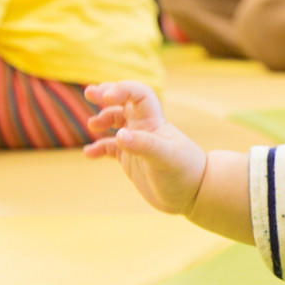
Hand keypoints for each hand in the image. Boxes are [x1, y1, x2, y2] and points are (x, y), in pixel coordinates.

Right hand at [83, 82, 207, 215]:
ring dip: (104, 118)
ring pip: (118, 124)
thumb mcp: (166, 158)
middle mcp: (145, 130)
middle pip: (126, 103)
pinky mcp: (132, 161)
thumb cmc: (185, 174)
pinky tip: (89, 154)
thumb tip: (120, 135)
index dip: (122, 89)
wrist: (195, 195)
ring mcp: (138, 145)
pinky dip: (99, 148)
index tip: (105, 96)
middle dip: (108, 94)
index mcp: (154, 123)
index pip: (139, 95)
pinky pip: (111, 149)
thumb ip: (144, 145)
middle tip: (90, 93)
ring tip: (93, 125)